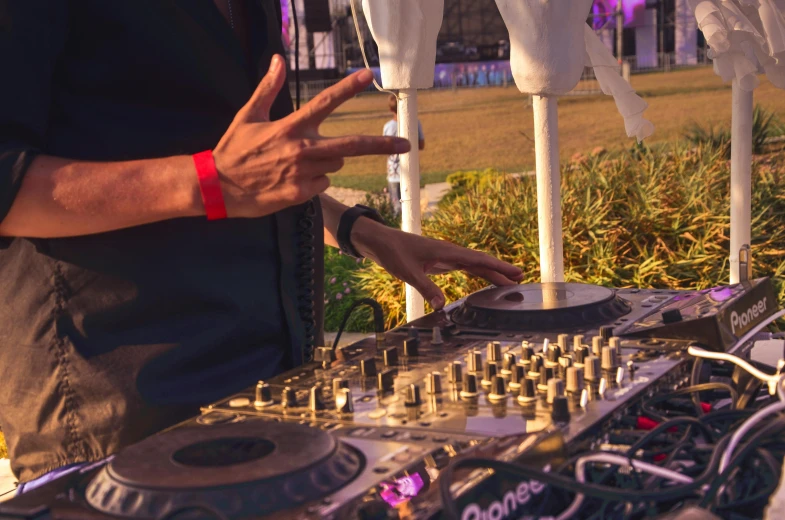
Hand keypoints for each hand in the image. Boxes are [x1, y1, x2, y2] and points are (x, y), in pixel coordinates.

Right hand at [212, 55, 409, 217]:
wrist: (217, 187)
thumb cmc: (233, 149)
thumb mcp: (248, 115)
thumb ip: (267, 88)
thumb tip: (278, 59)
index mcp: (290, 127)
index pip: (325, 103)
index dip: (348, 88)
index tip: (368, 76)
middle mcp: (301, 149)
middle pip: (351, 144)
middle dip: (382, 144)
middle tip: (407, 144)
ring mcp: (303, 173)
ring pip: (335, 163)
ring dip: (328, 160)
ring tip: (299, 161)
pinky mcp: (300, 194)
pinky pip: (322, 184)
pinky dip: (315, 181)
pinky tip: (293, 179)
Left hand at [352, 219, 523, 309]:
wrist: (380, 241)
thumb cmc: (392, 253)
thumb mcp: (407, 272)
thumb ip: (426, 288)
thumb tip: (442, 306)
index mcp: (446, 252)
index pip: (478, 260)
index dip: (498, 267)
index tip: (516, 273)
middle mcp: (449, 253)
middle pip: (481, 262)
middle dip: (501, 271)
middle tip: (521, 280)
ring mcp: (446, 257)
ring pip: (475, 265)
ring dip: (491, 273)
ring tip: (509, 282)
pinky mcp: (440, 261)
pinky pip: (464, 268)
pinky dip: (477, 274)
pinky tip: (484, 280)